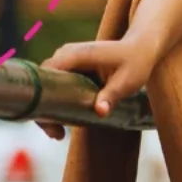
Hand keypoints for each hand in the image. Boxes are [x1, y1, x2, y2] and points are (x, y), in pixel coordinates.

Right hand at [33, 32, 161, 140]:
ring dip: (49, 109)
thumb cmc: (136, 61)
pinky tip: (64, 123)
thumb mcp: (128, 80)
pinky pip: (56, 86)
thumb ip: (112, 95)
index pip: (44, 76)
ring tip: (59, 133)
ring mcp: (66, 60)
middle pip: (41, 84)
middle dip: (43, 110)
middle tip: (56, 134)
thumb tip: (99, 111)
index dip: (40, 100)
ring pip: (47, 86)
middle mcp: (65, 54)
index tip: (48, 122)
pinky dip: (57, 103)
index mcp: (75, 55)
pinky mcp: (70, 67)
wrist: (142, 47)